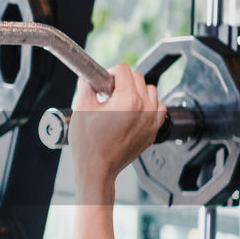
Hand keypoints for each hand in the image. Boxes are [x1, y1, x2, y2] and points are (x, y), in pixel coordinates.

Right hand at [68, 63, 165, 198]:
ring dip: (136, 91)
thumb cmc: (88, 144)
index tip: (103, 82)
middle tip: (108, 94)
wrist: (97, 168)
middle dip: (122, 81)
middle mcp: (144, 108)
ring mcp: (152, 120)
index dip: (109, 73)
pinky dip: (148, 105)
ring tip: (121, 103)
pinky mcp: (154, 130)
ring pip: (150, 90)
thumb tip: (90, 78)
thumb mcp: (80, 109)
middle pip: (137, 77)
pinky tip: (134, 112)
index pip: (124, 69)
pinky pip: (159, 107)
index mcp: (127, 100)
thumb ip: (86, 87)